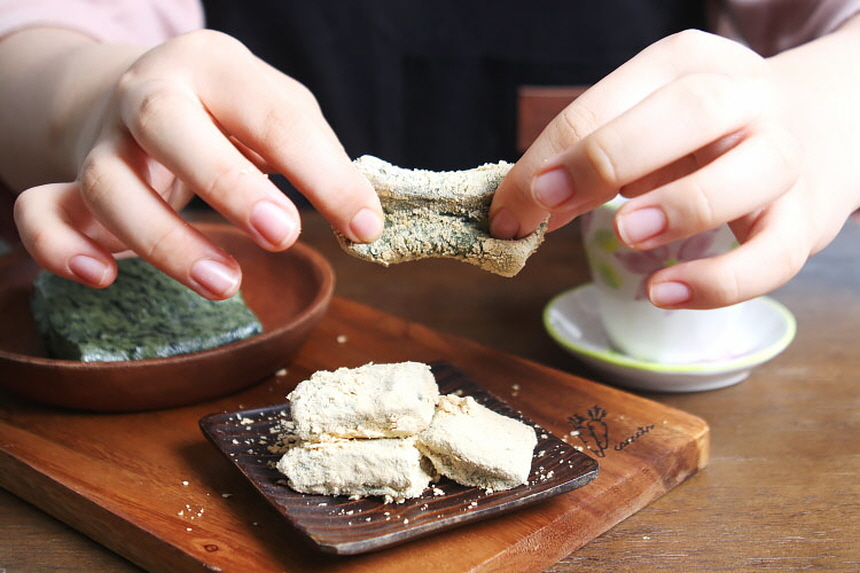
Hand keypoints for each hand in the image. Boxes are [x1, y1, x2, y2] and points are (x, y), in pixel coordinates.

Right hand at [10, 29, 383, 298]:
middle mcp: (149, 95)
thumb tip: (364, 225)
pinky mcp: (70, 185)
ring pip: (109, 184)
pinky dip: (62, 248)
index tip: (363, 227)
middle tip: (283, 236)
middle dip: (227, 184)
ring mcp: (104, 141)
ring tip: (224, 285)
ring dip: (164, 241)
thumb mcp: (283, 118)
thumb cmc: (233, 115)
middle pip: (168, 126)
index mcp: (215, 68)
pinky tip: (104, 277)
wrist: (148, 98)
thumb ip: (323, 164)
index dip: (321, 174)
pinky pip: (42, 214)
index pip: (271, 115)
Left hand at [490, 27, 859, 308]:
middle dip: (605, 158)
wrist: (826, 125)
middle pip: (685, 112)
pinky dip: (719, 282)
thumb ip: (588, 162)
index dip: (550, 155)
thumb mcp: (646, 125)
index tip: (507, 205)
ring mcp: (783, 156)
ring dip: (678, 205)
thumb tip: (523, 210)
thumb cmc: (707, 132)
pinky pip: (772, 255)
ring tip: (625, 233)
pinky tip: (665, 293)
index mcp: (686, 64)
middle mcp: (744, 97)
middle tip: (547, 206)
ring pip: (744, 173)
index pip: (606, 102)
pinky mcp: (805, 219)